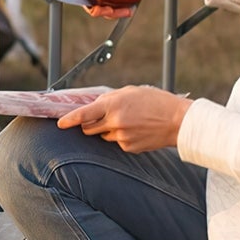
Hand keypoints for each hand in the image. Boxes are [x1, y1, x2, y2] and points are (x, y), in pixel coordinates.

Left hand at [57, 85, 189, 152]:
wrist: (178, 121)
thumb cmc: (156, 102)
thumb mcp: (130, 92)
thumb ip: (109, 98)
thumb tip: (93, 105)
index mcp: (113, 105)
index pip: (84, 114)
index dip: (69, 119)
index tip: (60, 124)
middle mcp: (115, 122)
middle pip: (89, 128)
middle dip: (90, 124)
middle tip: (103, 118)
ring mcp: (122, 137)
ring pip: (104, 136)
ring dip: (108, 130)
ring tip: (129, 122)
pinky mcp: (130, 148)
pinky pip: (118, 143)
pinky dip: (122, 137)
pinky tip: (136, 130)